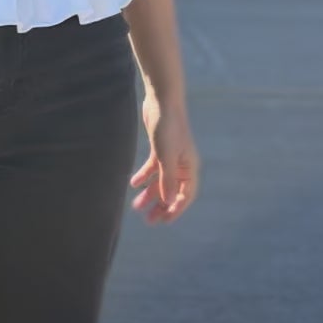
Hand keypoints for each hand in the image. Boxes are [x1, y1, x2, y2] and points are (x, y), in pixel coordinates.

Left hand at [130, 94, 199, 224]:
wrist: (162, 101)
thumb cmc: (168, 128)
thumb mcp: (166, 156)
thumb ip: (167, 179)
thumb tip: (169, 202)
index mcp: (189, 167)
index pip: (185, 195)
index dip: (176, 209)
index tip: (164, 220)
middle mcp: (182, 164)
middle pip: (172, 191)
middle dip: (161, 206)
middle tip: (149, 220)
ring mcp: (171, 157)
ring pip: (161, 181)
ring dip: (150, 194)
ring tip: (136, 206)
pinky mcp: (160, 149)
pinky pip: (153, 168)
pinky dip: (144, 176)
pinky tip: (133, 184)